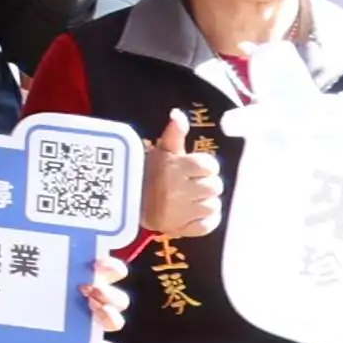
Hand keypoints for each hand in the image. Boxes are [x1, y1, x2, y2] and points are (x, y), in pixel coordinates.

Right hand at [139, 108, 221, 242]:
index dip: (205, 167)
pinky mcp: (181, 229)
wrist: (127, 202)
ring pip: (213, 206)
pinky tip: (196, 213)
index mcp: (175, 168)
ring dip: (206, 202)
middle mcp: (179, 190)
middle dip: (207, 184)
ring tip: (193, 199)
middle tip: (193, 184)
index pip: (209, 166)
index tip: (195, 168)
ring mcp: (180, 211)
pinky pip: (208, 225)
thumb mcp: (161, 151)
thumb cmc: (148, 173)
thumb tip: (178, 113)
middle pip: (215, 186)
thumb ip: (174, 133)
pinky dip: (206, 220)